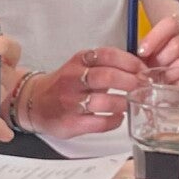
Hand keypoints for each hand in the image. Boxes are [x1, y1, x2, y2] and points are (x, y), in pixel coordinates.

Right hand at [23, 45, 149, 138]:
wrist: (35, 102)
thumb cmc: (65, 84)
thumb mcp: (81, 66)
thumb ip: (106, 65)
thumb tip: (139, 70)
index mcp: (79, 61)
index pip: (108, 55)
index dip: (130, 62)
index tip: (143, 70)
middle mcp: (73, 79)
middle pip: (107, 76)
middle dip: (130, 82)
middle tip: (143, 88)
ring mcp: (70, 102)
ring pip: (103, 101)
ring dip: (123, 103)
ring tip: (132, 103)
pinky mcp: (70, 122)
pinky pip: (99, 123)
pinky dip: (114, 120)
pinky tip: (119, 117)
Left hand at [139, 12, 178, 89]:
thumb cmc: (174, 63)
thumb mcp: (161, 51)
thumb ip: (150, 50)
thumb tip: (138, 57)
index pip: (171, 24)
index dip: (154, 38)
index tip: (141, 52)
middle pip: (177, 44)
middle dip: (160, 60)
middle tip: (152, 71)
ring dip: (169, 74)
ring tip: (163, 81)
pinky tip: (175, 88)